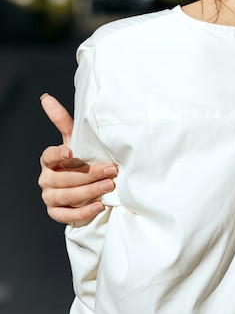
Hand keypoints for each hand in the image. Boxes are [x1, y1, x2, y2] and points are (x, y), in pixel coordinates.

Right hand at [38, 93, 117, 223]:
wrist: (84, 185)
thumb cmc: (80, 157)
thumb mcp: (74, 139)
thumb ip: (62, 120)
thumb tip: (45, 97)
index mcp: (49, 160)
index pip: (48, 156)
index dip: (58, 154)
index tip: (71, 152)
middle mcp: (46, 179)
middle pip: (64, 178)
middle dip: (88, 175)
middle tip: (110, 170)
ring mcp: (50, 197)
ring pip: (67, 196)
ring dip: (90, 192)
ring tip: (109, 186)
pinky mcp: (57, 212)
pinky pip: (68, 215)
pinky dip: (84, 212)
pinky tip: (99, 206)